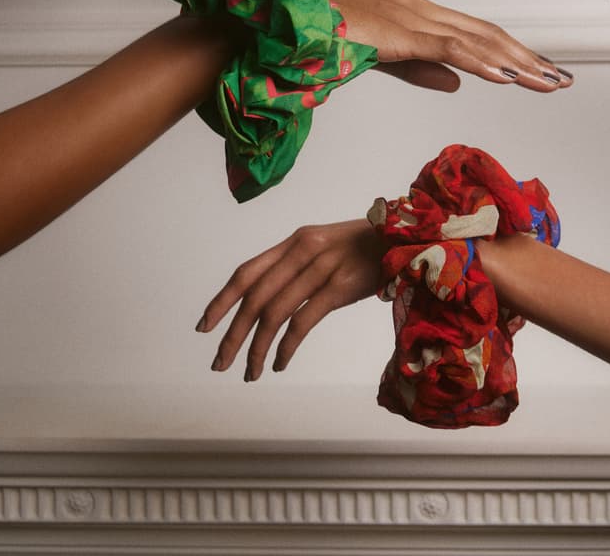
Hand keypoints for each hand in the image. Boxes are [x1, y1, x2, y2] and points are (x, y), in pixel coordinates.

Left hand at [198, 219, 382, 379]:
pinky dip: (286, 346)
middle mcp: (301, 251)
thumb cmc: (364, 247)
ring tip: (248, 372)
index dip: (222, 300)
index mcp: (294, 241)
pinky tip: (279, 362)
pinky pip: (303, 321)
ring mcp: (320, 268)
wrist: (404, 237)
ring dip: (256, 347)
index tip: (204, 326)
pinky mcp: (340, 287)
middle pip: (255, 297)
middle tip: (219, 362)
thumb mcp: (323, 246)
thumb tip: (265, 297)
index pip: (246, 272)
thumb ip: (295, 265)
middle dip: (233, 333)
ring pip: (275, 313)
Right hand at [307, 0, 572, 92]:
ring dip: (516, 62)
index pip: (473, 36)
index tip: (540, 72)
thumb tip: (457, 82)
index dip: (510, 54)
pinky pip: (448, 48)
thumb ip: (416, 69)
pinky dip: (482, 61)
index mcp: (413, 15)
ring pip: (476, 40)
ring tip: (549, 82)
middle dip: (527, 59)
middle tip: (562, 80)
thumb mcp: (376, 56)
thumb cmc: (314, 31)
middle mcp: (418, 9)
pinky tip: (507, 76)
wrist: (277, 14)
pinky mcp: (397, 30)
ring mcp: (409, 16)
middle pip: (485, 36)